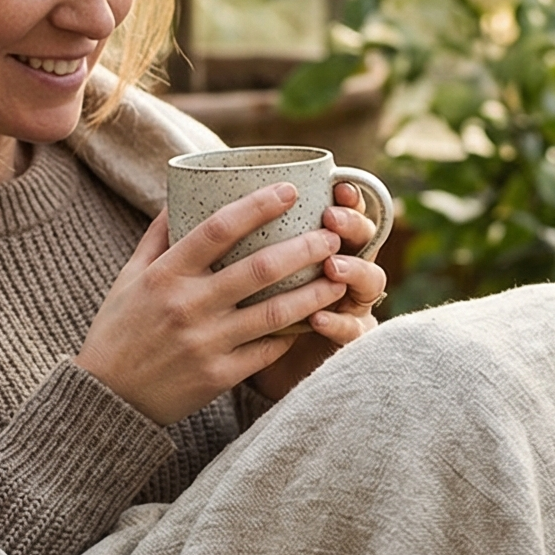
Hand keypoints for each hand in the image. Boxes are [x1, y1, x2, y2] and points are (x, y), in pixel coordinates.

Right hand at [76, 183, 357, 425]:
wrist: (109, 399)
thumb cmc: (119, 330)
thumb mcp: (129, 278)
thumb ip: (158, 237)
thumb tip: (181, 193)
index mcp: (165, 275)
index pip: (217, 228)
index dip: (257, 205)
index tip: (290, 190)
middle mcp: (187, 306)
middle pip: (259, 268)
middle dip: (304, 248)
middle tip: (333, 235)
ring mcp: (206, 343)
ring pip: (274, 312)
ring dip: (314, 293)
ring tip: (340, 277)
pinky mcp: (219, 376)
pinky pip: (267, 349)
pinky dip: (293, 332)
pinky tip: (316, 318)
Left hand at [247, 184, 386, 403]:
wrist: (267, 368)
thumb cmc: (237, 313)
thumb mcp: (238, 272)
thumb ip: (226, 240)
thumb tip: (186, 202)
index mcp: (322, 243)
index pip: (345, 212)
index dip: (347, 198)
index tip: (334, 186)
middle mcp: (344, 269)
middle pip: (364, 240)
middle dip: (352, 227)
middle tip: (331, 221)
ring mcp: (350, 306)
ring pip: (368, 283)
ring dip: (352, 272)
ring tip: (332, 269)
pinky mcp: (346, 343)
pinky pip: (351, 332)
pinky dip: (336, 325)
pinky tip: (318, 321)